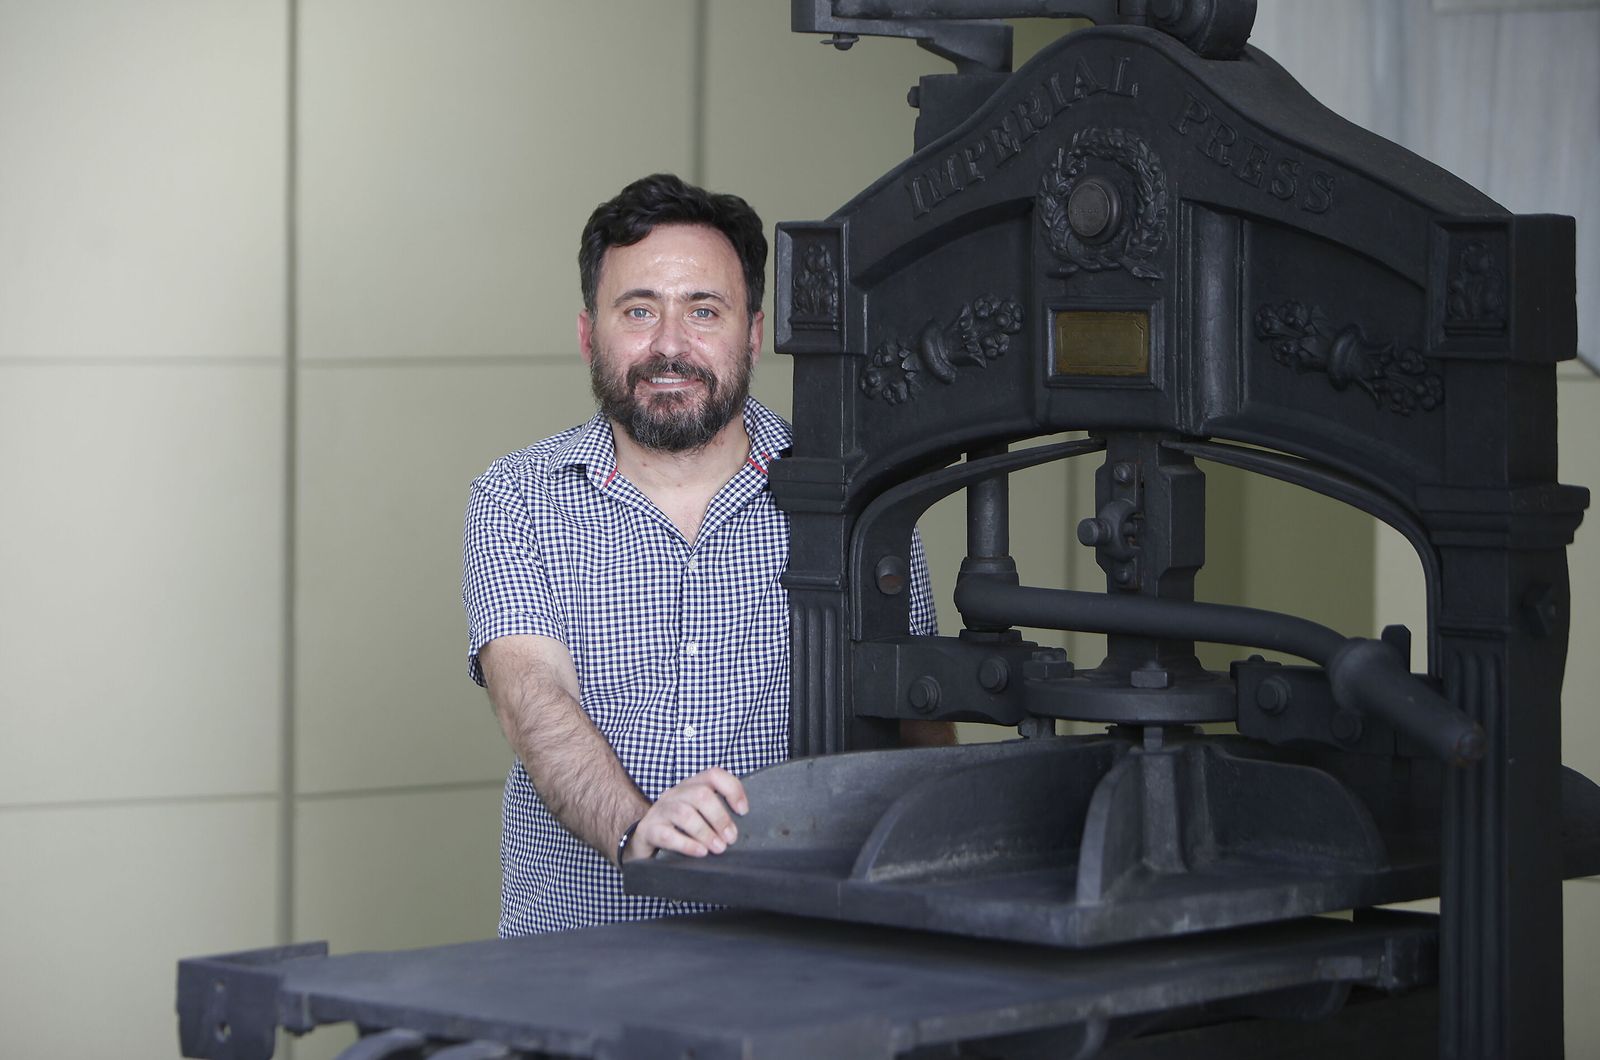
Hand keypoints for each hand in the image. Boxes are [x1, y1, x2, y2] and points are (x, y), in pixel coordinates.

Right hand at [622, 767, 748, 862]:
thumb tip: (738, 829)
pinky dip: (687, 844)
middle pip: (700, 795)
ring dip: (706, 832)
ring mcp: (659, 811)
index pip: (714, 775)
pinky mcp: (648, 830)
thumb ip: (715, 814)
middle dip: (720, 817)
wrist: (643, 842)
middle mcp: (674, 794)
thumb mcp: (697, 816)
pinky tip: (700, 852)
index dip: (732, 789)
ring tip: (719, 848)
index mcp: (690, 787)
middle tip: (730, 838)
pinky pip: (667, 835)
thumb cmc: (677, 829)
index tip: (743, 811)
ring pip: (684, 814)